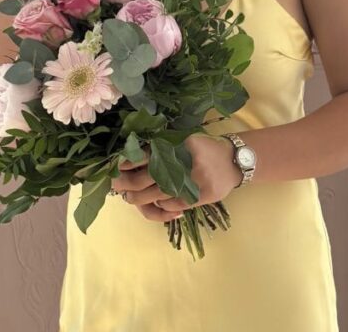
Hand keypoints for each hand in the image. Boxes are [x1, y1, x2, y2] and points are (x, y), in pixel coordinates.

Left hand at [111, 134, 242, 222]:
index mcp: (176, 146)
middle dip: (124, 184)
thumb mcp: (183, 141)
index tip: (114, 166)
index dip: (125, 163)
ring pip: (154, 196)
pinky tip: (157, 201)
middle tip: (115, 184)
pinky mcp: (198, 197)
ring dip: (138, 198)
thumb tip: (129, 159)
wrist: (233, 161)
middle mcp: (182, 163)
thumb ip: (161, 147)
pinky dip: (160, 206)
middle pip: (142, 179)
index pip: (143, 155)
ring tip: (130, 197)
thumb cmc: (204, 149)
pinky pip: (169, 206)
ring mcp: (190, 182)